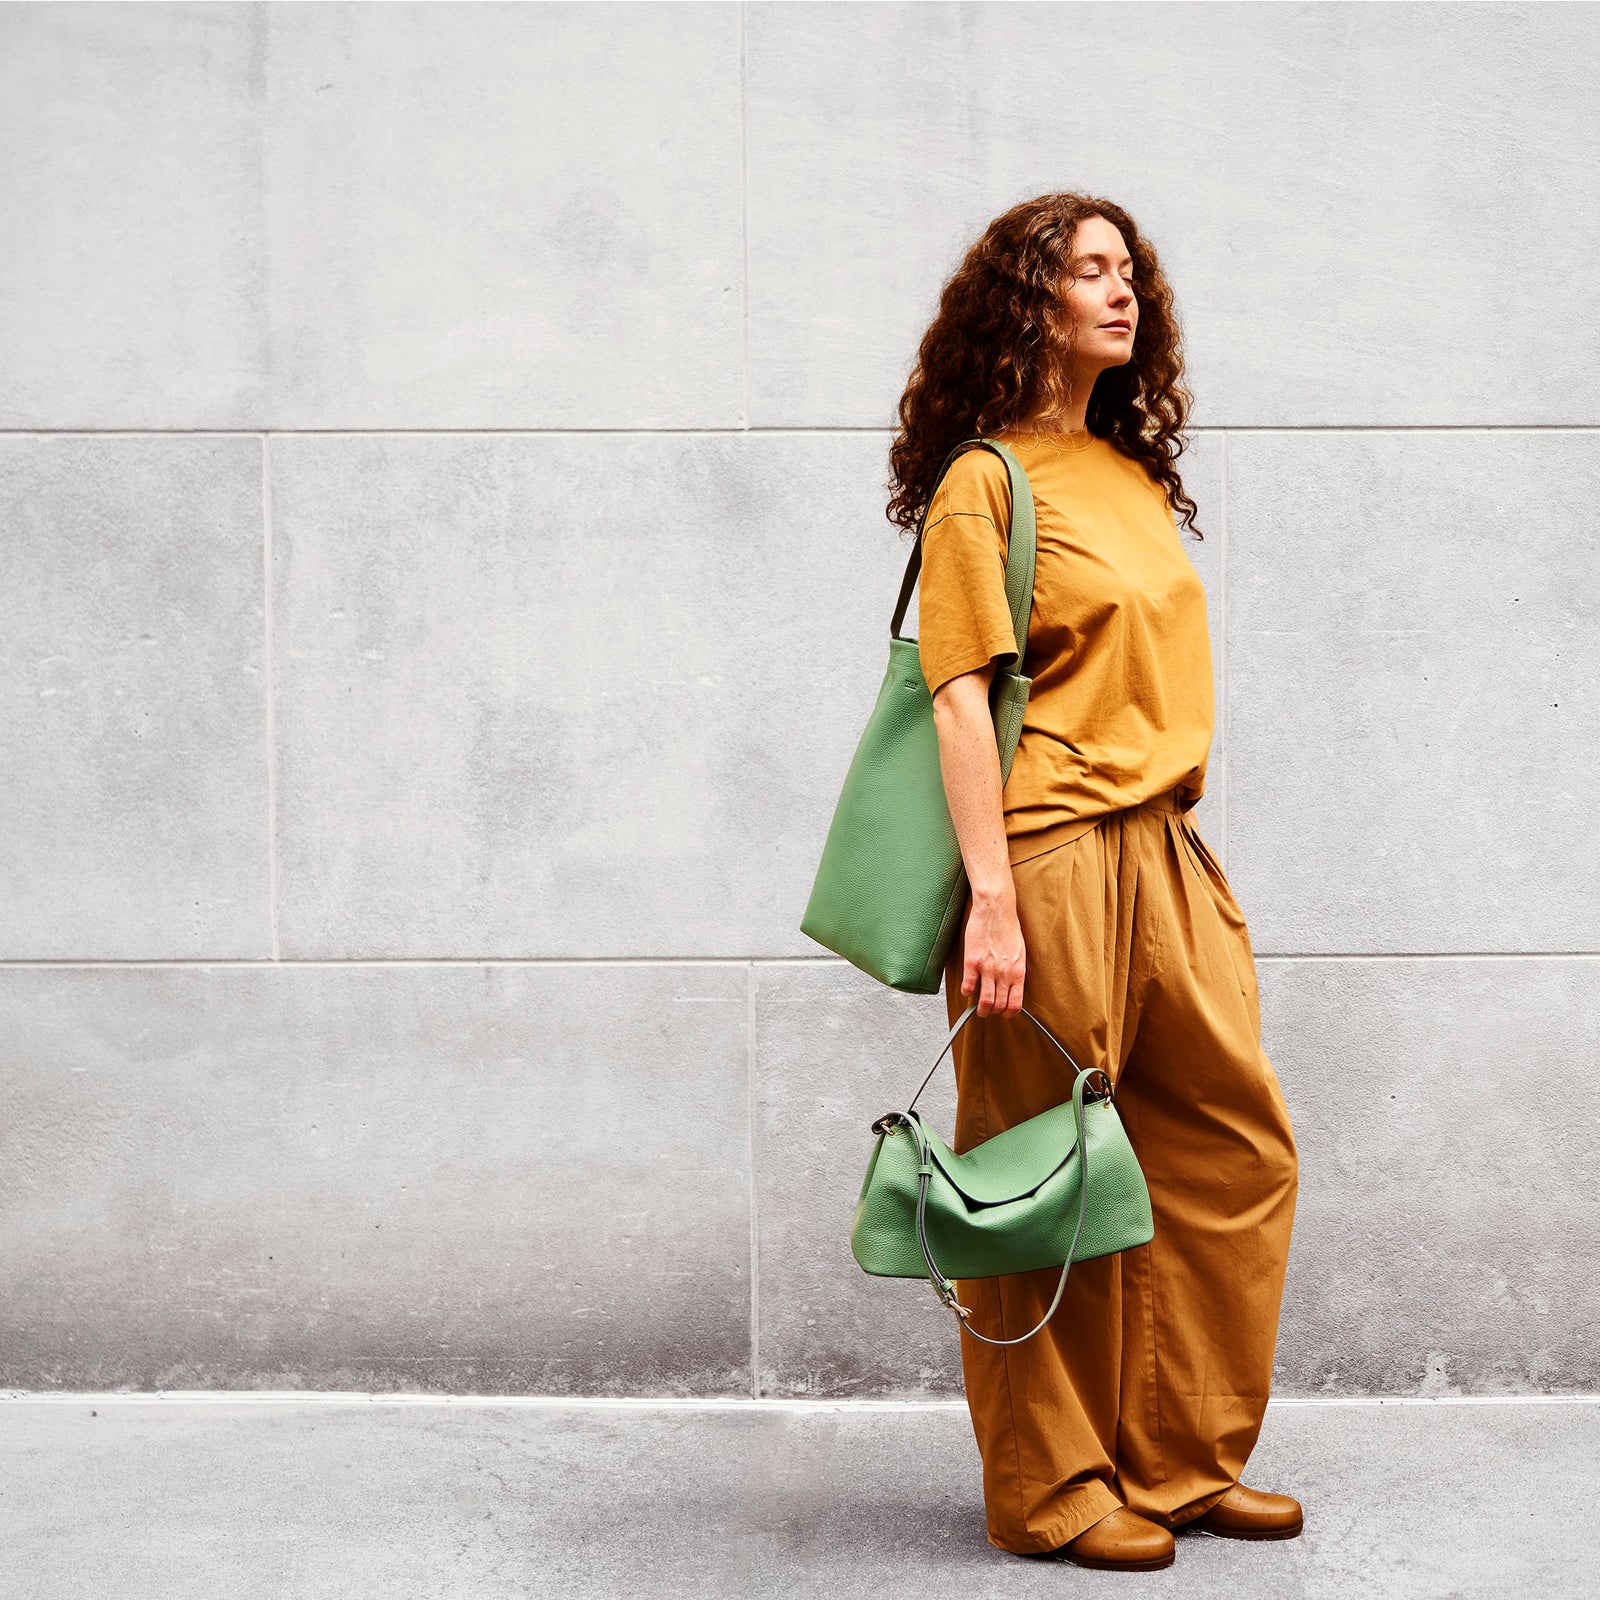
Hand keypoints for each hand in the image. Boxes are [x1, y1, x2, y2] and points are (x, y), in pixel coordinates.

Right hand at [959, 890, 1025, 1017]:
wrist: (996, 910)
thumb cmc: (1008, 928)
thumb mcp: (1020, 952)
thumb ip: (1016, 970)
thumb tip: (1013, 985)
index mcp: (1018, 972)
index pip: (1015, 1003)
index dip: (1009, 1013)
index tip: (1004, 1013)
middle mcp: (1004, 973)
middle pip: (998, 1005)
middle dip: (993, 1012)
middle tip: (988, 1011)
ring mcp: (987, 968)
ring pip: (984, 1001)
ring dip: (980, 1009)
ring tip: (978, 1008)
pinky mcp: (972, 961)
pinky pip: (968, 985)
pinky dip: (967, 991)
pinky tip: (967, 989)